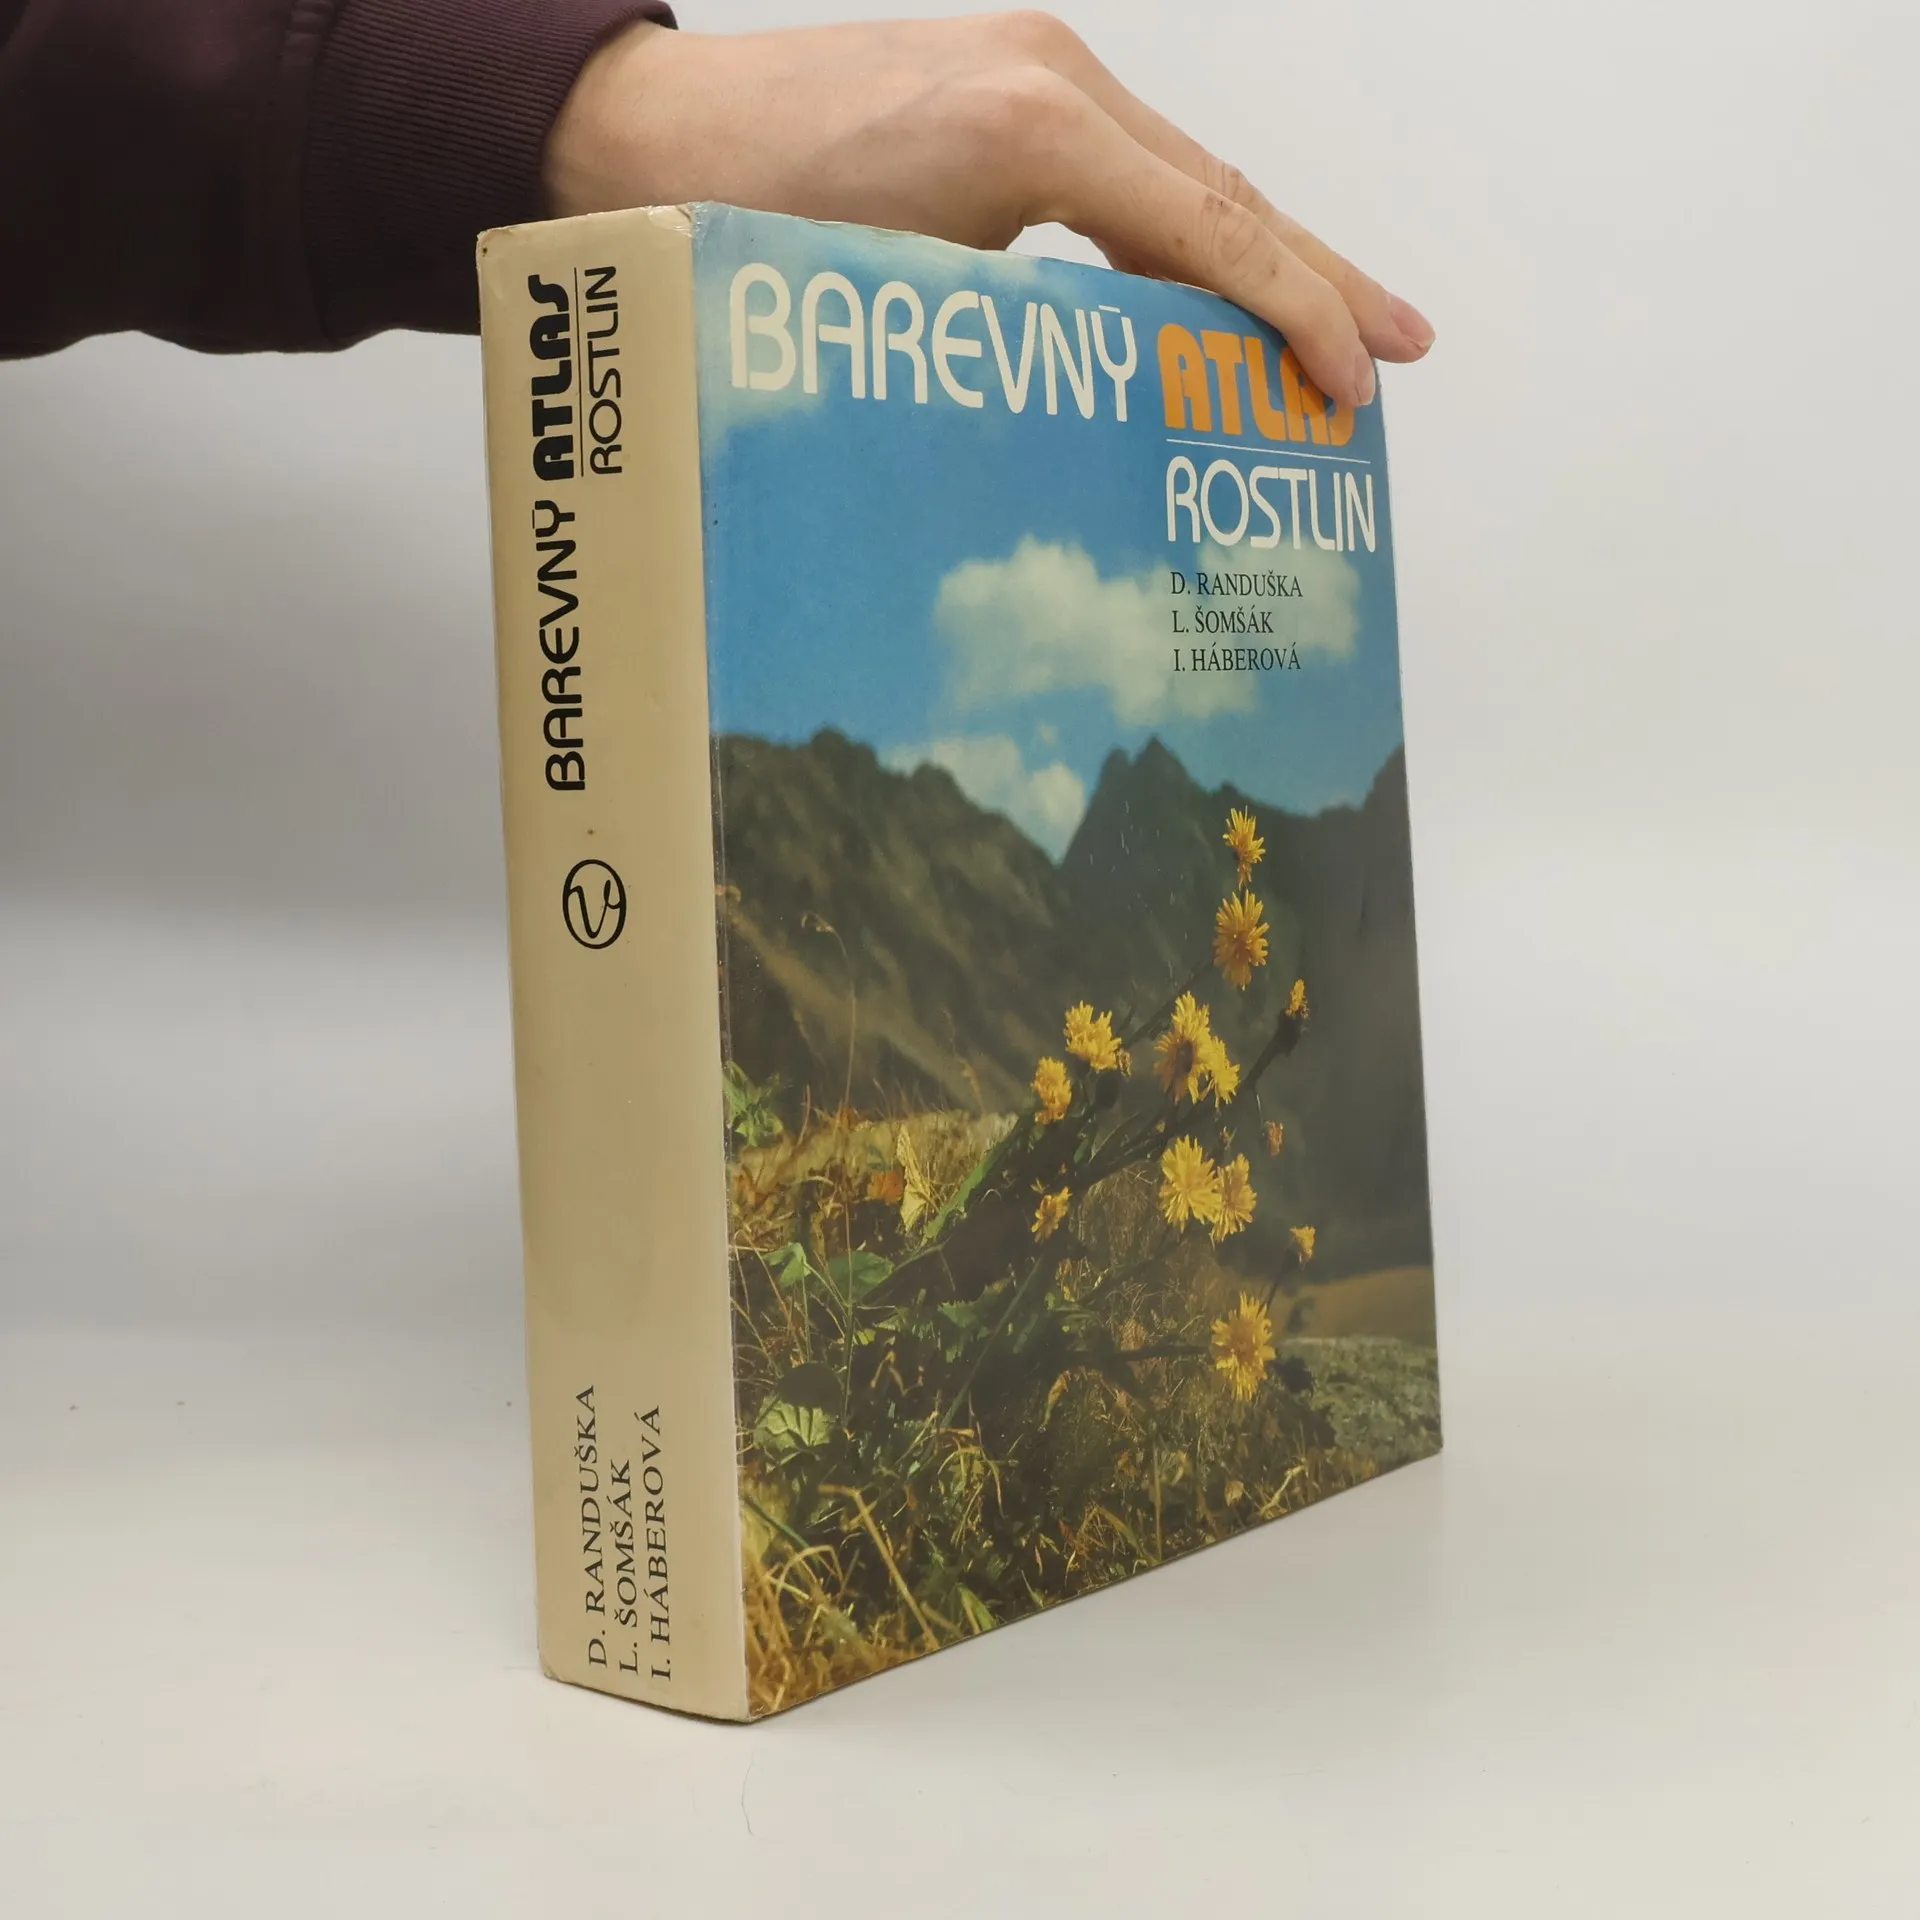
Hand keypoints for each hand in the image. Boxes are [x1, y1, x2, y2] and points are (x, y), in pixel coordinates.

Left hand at [545, 11, 1431, 407]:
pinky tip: (1206, 291)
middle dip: (1321, 276)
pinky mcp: (1001, 86)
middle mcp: (1049, 76)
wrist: (635, 138)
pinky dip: (1182, 236)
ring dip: (1261, 259)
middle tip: (1403, 346)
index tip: (1354, 386)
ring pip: (1183, 180)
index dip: (1297, 312)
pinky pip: (1126, 170)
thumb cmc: (735, 227)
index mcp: (1033, 125)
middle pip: (1225, 192)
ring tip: (1334, 330)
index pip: (1210, 228)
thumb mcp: (896, 308)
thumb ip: (1022, 347)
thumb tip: (1108, 436)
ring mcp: (1028, 69)